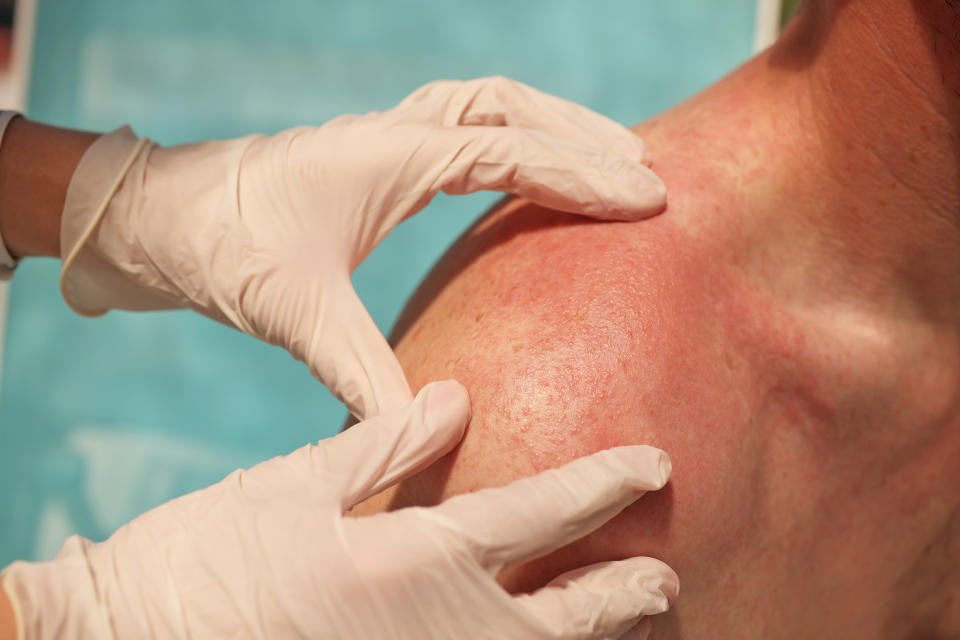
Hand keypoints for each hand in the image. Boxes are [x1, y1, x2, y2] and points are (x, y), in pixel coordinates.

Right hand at [1, 380, 676, 639]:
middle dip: (624, 592)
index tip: (653, 464)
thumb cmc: (205, 560)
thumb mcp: (295, 486)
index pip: (543, 511)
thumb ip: (385, 444)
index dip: (606, 484)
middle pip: (566, 613)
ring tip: (634, 622)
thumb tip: (452, 399)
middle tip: (665, 577)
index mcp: (420, 555)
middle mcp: (445, 626)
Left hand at [58, 77, 666, 418]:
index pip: (508, 150)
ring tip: (605, 157)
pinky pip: (458, 133)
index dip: (582, 171)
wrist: (155, 220)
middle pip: (508, 107)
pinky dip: (508, 141)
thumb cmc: (218, 249)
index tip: (645, 195)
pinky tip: (524, 175)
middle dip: (581, 133)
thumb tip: (423, 429)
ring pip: (484, 107)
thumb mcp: (292, 313)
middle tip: (644, 170)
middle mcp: (392, 135)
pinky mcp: (373, 161)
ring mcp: (383, 140)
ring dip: (548, 124)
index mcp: (387, 156)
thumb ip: (360, 371)